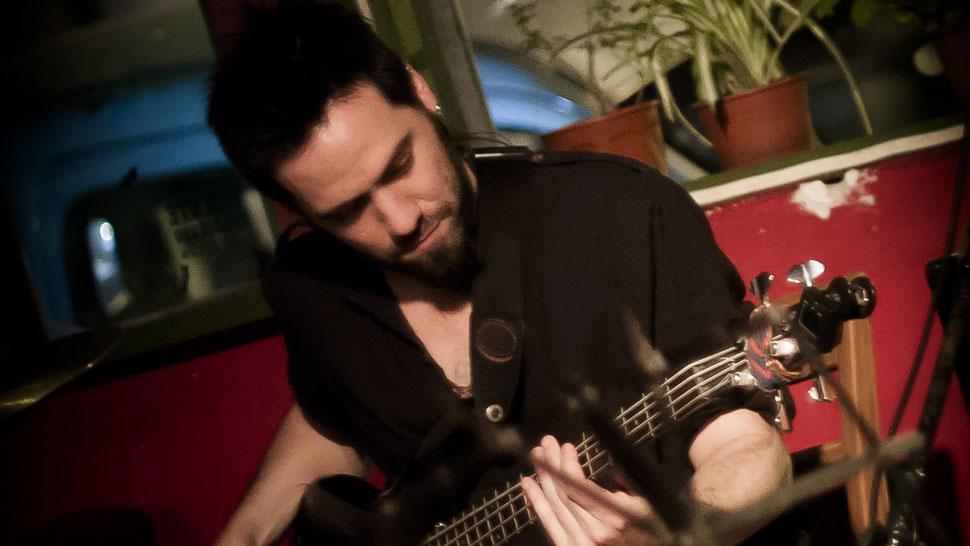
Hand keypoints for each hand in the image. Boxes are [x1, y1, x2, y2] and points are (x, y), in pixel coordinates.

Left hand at [520, 435, 655, 544]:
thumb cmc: (651, 532)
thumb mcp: (649, 504)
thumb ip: (630, 483)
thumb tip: (613, 467)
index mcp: (615, 516)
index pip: (578, 487)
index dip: (566, 465)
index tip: (565, 447)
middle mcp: (595, 530)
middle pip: (563, 492)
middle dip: (551, 464)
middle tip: (545, 444)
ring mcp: (581, 543)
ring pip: (554, 505)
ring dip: (543, 478)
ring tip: (537, 457)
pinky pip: (550, 524)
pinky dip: (537, 502)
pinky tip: (529, 484)